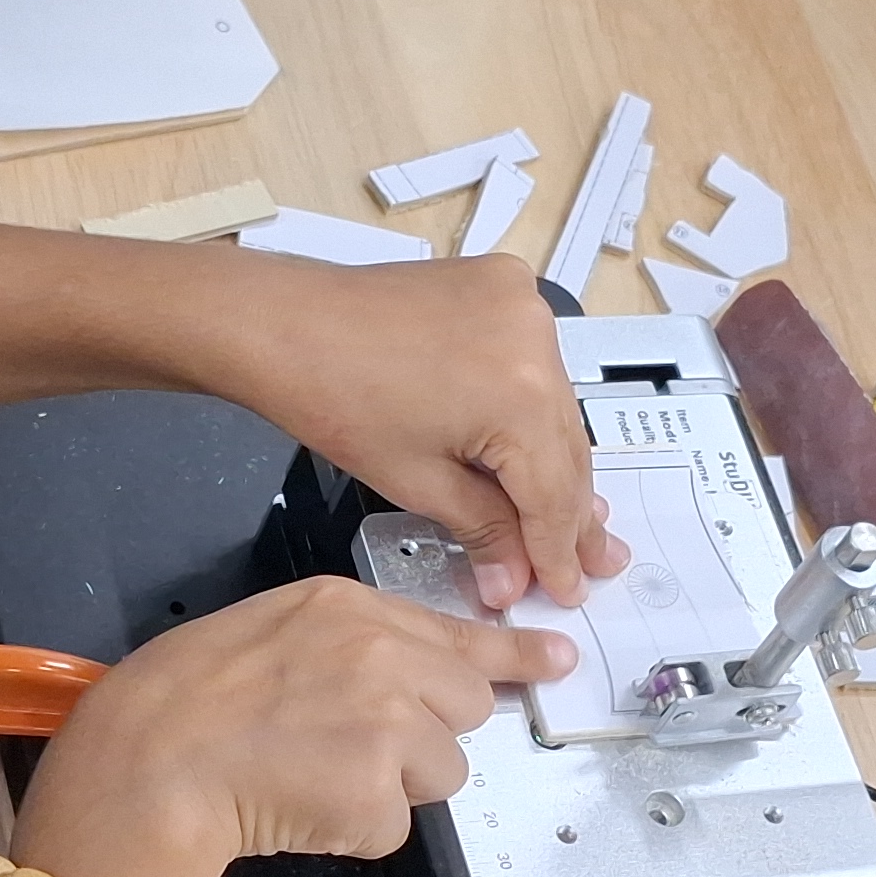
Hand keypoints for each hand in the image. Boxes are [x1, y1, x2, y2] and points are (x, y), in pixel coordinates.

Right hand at [13, 577, 575, 876]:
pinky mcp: (380, 795)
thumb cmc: (182, 701)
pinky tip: (299, 807)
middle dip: (421, 736)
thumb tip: (406, 673)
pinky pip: (394, 825)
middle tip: (343, 747)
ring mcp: (389, 726)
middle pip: (463, 709)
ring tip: (310, 776)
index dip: (512, 656)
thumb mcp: (270, 630)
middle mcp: (384, 657)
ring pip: (440, 774)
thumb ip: (346, 642)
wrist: (146, 765)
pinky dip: (355, 829)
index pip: (459, 633)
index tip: (553, 661)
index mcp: (349, 607)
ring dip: (390, 788)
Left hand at [186, 252, 627, 609]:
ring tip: (576, 519)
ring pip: (557, 410)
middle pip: (567, 451)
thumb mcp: (415, 482)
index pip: (556, 494)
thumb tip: (514, 575)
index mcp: (520, 392)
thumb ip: (483, 532)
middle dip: (571, 514)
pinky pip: (538, 366)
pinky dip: (536, 409)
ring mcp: (523, 308)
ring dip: (559, 464)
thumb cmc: (329, 391)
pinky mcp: (506, 290)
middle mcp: (534, 340)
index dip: (558, 551)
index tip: (564, 587)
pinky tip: (543, 449)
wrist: (284, 326)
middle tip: (591, 561)